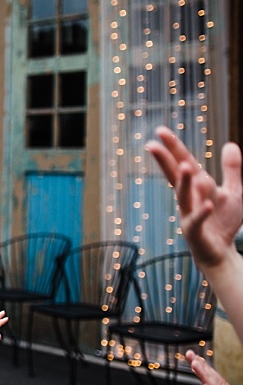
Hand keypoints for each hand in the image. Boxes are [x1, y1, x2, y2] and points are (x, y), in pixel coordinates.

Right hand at [147, 126, 241, 268]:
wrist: (221, 253)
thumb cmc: (223, 222)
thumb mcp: (232, 191)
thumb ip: (230, 169)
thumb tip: (230, 144)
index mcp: (198, 186)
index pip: (183, 162)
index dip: (173, 147)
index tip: (159, 131)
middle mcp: (190, 198)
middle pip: (176, 176)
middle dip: (165, 160)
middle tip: (152, 145)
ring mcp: (188, 214)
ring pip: (184, 196)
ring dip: (184, 182)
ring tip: (186, 166)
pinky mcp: (194, 232)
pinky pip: (197, 221)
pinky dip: (201, 213)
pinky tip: (208, 204)